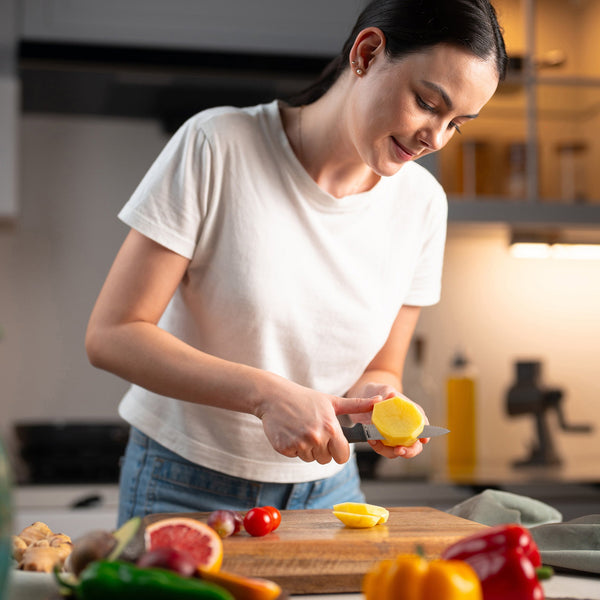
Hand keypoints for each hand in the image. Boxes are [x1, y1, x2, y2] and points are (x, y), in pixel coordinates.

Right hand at [258, 379, 376, 464]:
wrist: (275, 396)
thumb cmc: (306, 398)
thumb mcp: (333, 401)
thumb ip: (357, 405)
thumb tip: (381, 400)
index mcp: (330, 427)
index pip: (342, 456)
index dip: (338, 450)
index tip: (331, 440)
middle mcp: (316, 437)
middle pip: (325, 460)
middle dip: (321, 449)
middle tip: (313, 430)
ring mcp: (299, 443)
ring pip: (310, 459)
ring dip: (307, 449)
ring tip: (301, 429)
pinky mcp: (284, 448)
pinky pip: (295, 456)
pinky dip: (293, 447)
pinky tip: (291, 432)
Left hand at [351, 383, 429, 458]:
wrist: (366, 396)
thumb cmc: (381, 392)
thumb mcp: (384, 390)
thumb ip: (387, 393)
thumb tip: (391, 395)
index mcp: (412, 414)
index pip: (422, 424)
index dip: (425, 433)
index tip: (423, 439)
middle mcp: (406, 428)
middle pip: (415, 445)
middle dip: (410, 451)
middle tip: (400, 450)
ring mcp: (395, 436)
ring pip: (399, 450)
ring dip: (392, 452)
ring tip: (379, 444)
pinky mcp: (383, 440)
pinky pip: (384, 448)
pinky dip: (378, 447)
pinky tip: (371, 439)